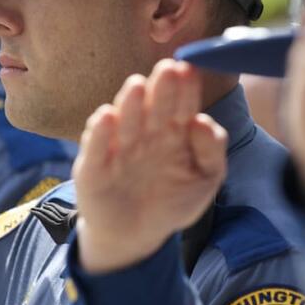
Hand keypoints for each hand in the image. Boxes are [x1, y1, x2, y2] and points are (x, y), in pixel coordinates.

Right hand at [74, 59, 227, 273]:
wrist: (137, 235)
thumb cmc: (172, 200)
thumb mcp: (204, 179)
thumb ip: (212, 152)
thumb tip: (203, 121)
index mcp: (174, 131)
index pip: (182, 105)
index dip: (186, 89)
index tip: (190, 71)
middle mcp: (145, 132)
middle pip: (154, 107)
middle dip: (162, 89)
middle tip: (168, 70)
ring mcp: (118, 147)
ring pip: (125, 121)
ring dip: (130, 104)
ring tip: (137, 86)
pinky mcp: (93, 167)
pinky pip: (97, 148)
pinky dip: (101, 134)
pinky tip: (107, 118)